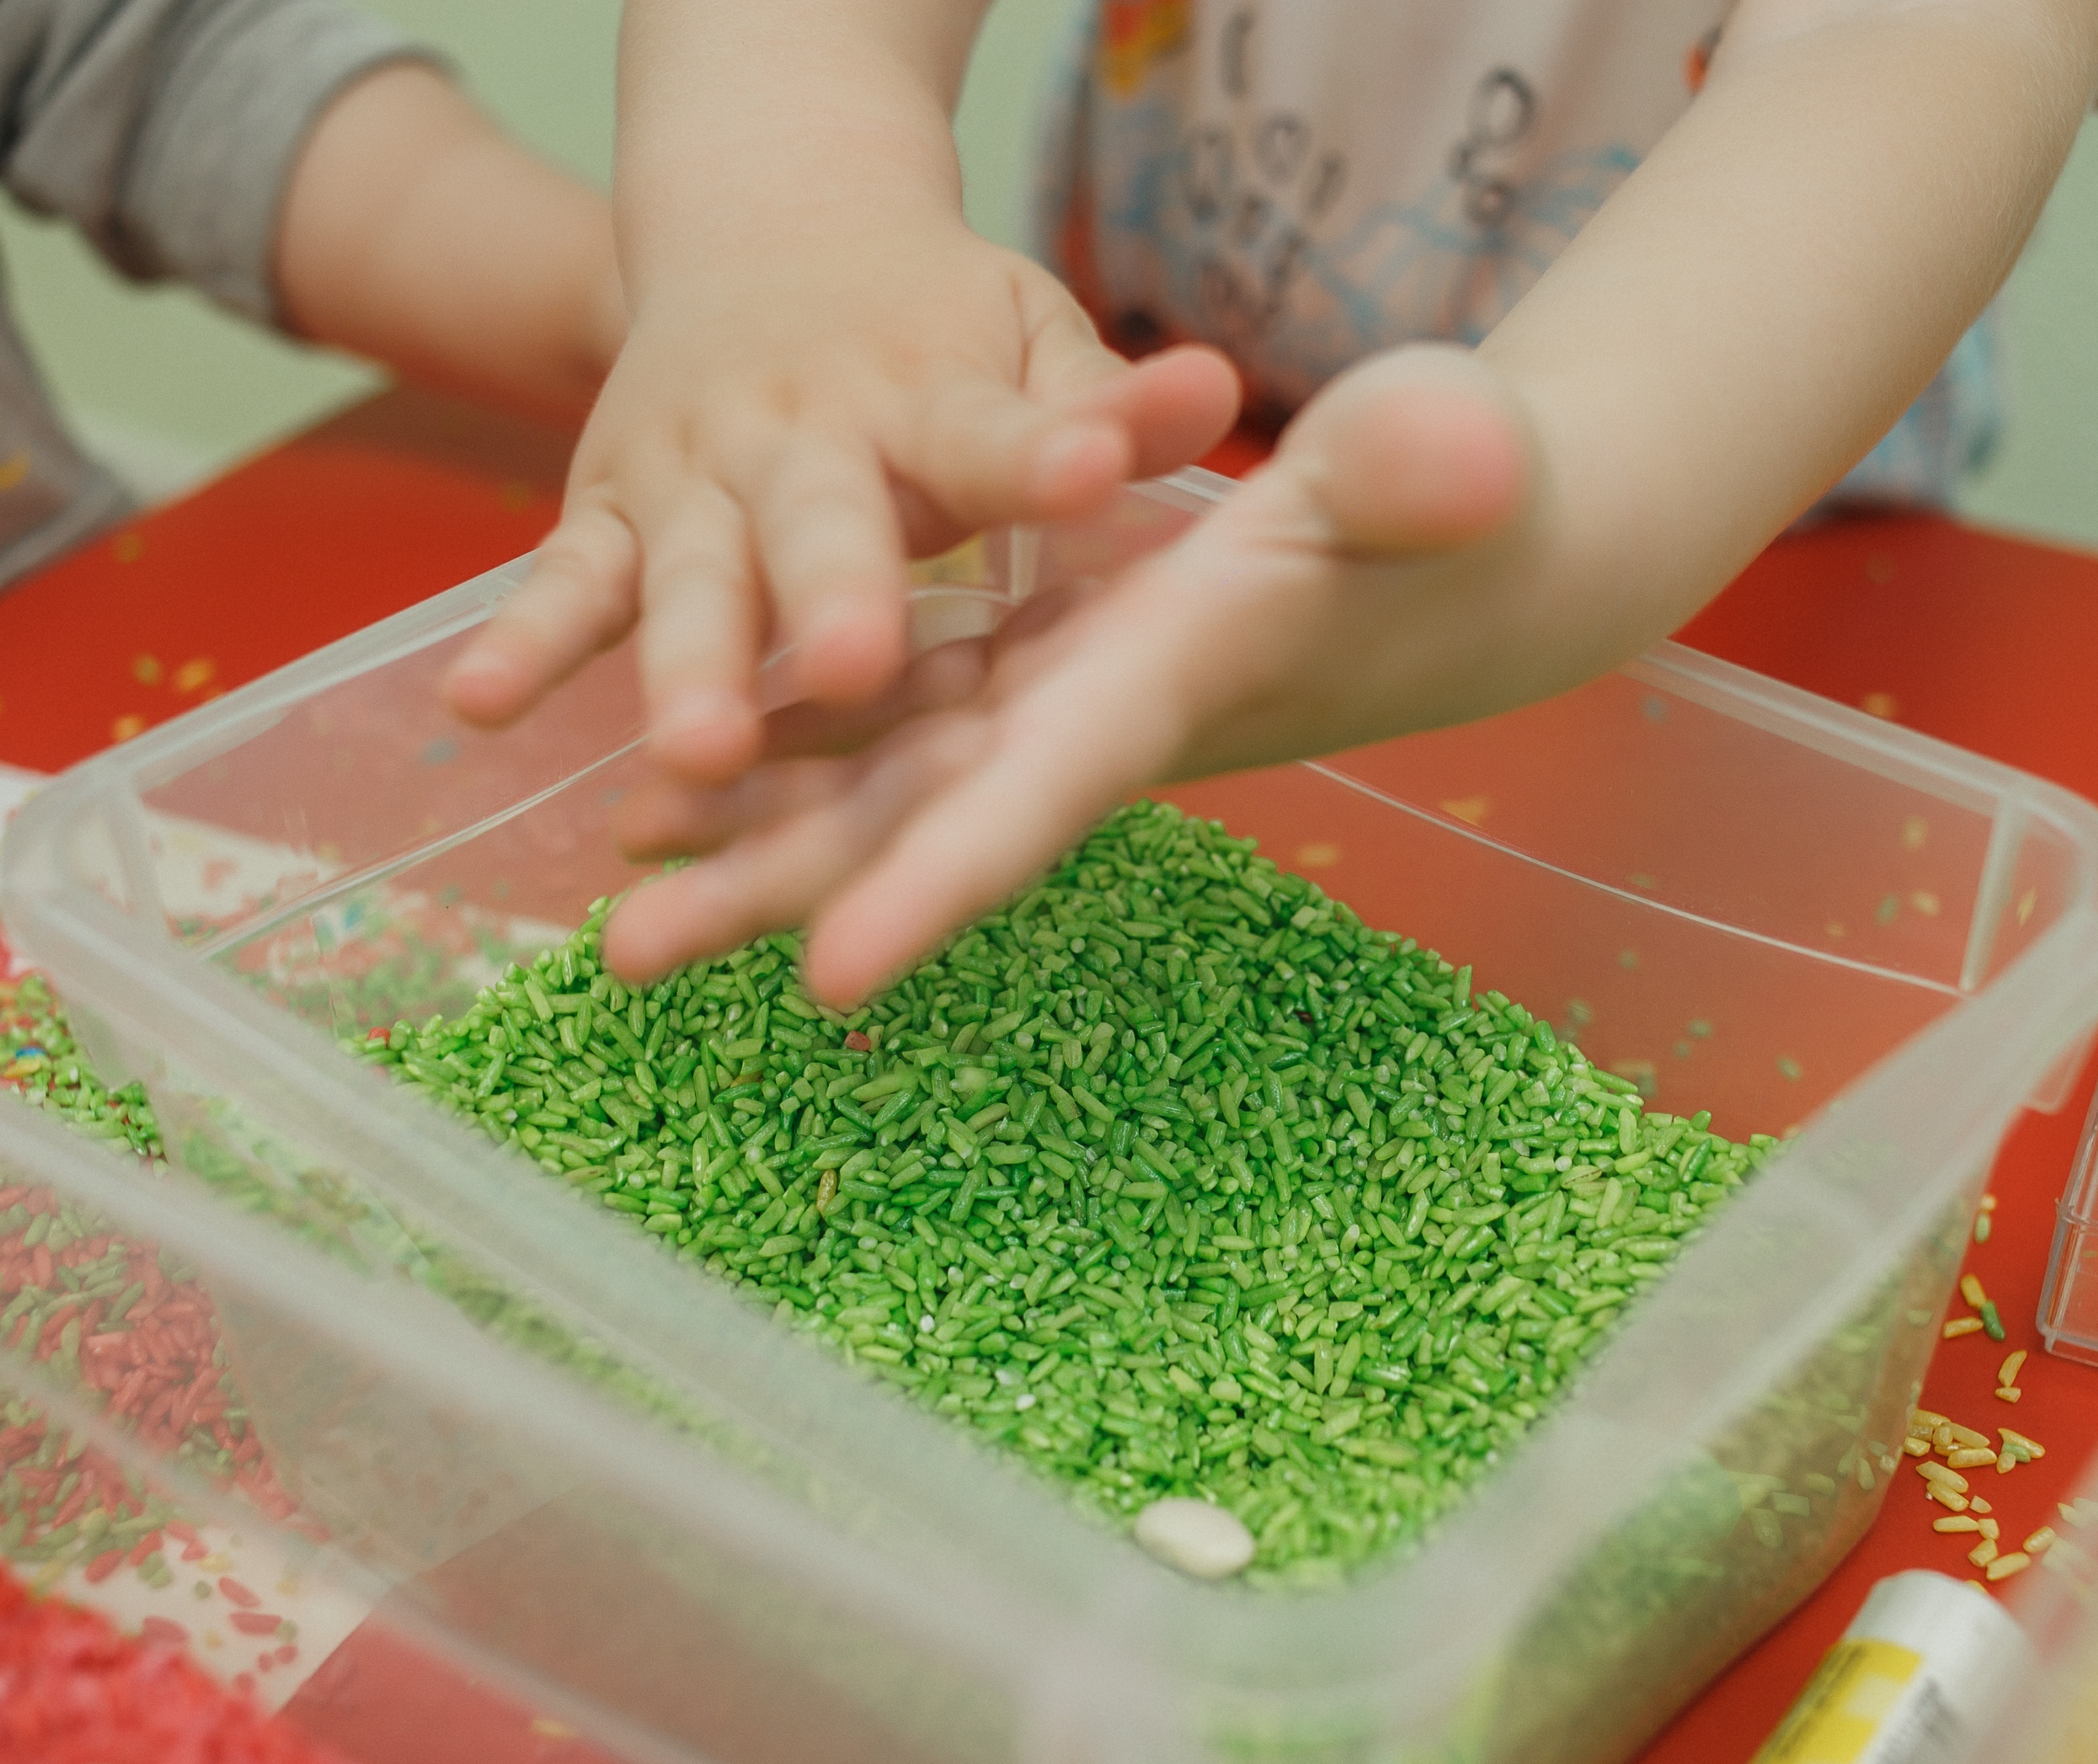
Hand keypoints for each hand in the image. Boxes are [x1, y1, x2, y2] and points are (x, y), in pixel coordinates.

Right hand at [439, 208, 1239, 786]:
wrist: (765, 225)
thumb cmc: (931, 322)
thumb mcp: (1028, 333)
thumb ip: (1107, 395)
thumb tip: (1217, 393)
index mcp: (928, 392)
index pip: (994, 428)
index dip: (1045, 453)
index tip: (1093, 474)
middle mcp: (802, 434)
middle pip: (821, 520)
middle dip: (833, 593)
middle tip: (851, 663)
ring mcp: (693, 475)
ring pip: (687, 576)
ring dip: (686, 664)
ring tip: (694, 749)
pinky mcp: (610, 511)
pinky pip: (565, 582)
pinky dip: (523, 641)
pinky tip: (480, 707)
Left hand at [596, 343, 1545, 1008]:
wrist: (1487, 554)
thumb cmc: (1480, 500)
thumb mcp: (1451, 461)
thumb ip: (1436, 466)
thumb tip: (1467, 453)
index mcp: (1179, 682)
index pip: (1047, 796)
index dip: (940, 883)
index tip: (823, 976)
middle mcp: (1101, 718)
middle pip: (922, 826)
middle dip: (781, 892)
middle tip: (621, 956)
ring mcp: (1065, 695)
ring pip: (882, 783)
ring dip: (751, 837)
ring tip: (610, 889)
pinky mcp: (1049, 657)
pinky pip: (895, 718)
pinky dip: (790, 752)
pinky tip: (676, 782)